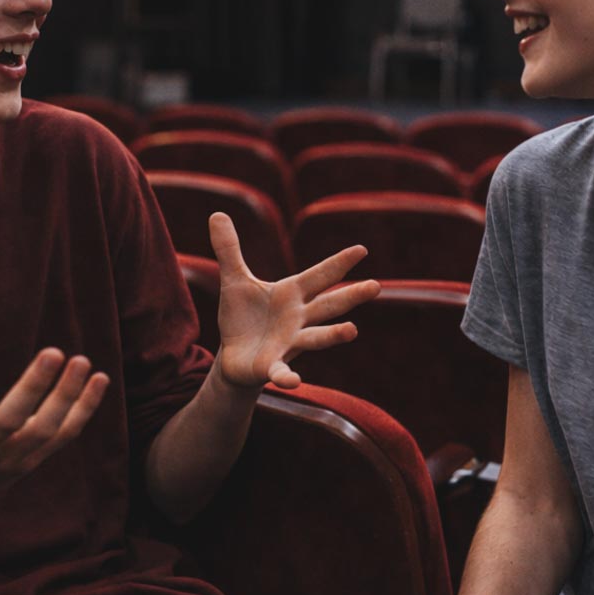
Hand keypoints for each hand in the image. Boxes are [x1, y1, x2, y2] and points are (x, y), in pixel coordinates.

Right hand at [0, 318, 109, 518]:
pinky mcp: (28, 462)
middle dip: (33, 390)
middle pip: (9, 423)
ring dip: (67, 398)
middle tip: (55, 350)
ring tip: (82, 360)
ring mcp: (6, 460)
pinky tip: (97, 378)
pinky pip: (62, 437)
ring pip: (43, 431)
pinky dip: (83, 410)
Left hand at [207, 211, 379, 389]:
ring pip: (316, 338)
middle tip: (376, 286)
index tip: (361, 249)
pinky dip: (288, 376)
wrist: (233, 356)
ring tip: (352, 330)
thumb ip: (229, 249)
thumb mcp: (235, 280)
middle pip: (329, 305)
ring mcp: (289, 343)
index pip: (320, 276)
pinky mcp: (273, 366)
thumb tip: (217, 214)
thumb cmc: (243, 317)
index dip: (339, 263)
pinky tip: (293, 381)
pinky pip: (283, 371)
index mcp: (292, 294)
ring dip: (334, 335)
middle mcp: (299, 318)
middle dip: (351, 296)